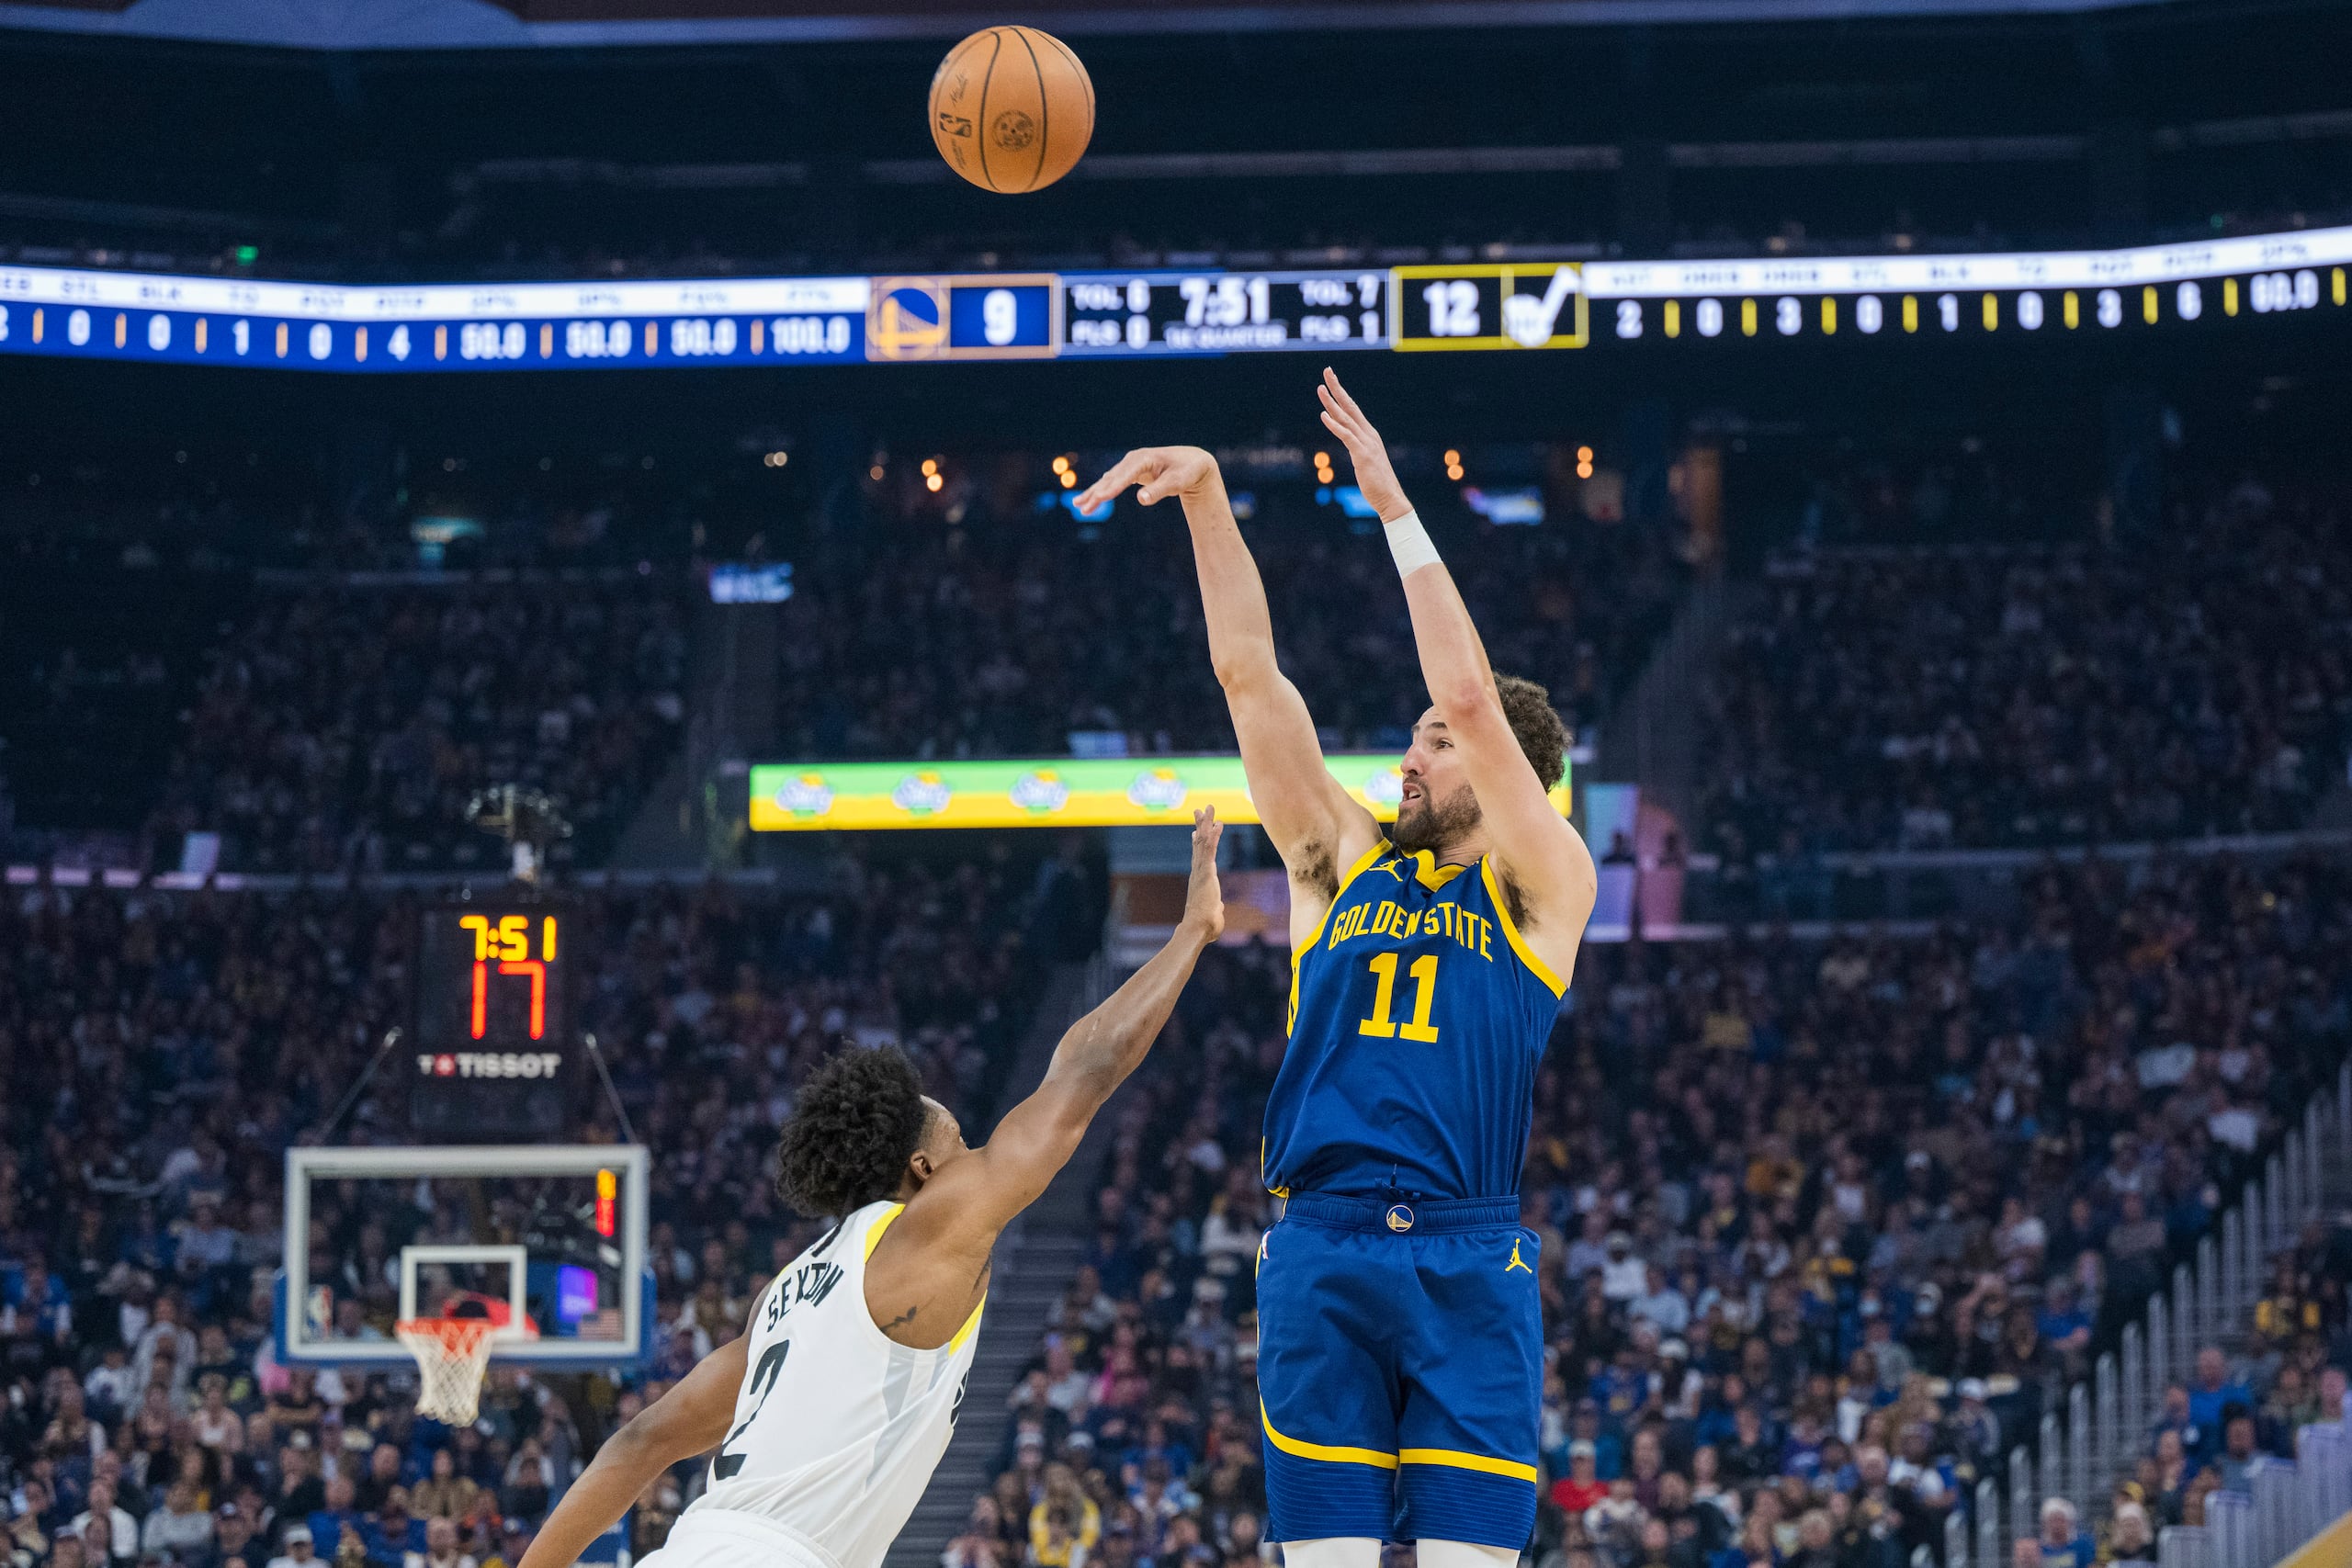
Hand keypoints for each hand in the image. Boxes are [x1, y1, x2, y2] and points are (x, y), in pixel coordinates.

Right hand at [1073, 446, 1218, 511]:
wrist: (1193, 462)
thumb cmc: (1187, 472)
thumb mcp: (1178, 482)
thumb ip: (1159, 490)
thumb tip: (1141, 500)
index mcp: (1144, 459)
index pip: (1125, 475)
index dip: (1112, 487)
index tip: (1100, 498)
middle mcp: (1134, 459)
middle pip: (1111, 478)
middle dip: (1096, 494)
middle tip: (1082, 509)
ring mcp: (1131, 465)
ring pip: (1108, 480)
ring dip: (1094, 493)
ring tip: (1079, 506)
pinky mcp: (1131, 471)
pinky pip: (1113, 482)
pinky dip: (1102, 491)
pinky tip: (1091, 498)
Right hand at [1182, 806, 1224, 942]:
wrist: (1198, 928)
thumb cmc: (1205, 926)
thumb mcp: (1214, 913)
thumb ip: (1216, 907)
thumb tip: (1219, 908)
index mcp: (1200, 880)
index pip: (1199, 857)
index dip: (1197, 842)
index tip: (1195, 831)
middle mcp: (1198, 872)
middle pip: (1199, 843)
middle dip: (1200, 825)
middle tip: (1200, 810)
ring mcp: (1201, 870)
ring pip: (1203, 842)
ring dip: (1206, 824)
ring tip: (1209, 808)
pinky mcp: (1207, 872)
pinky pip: (1210, 849)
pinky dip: (1213, 836)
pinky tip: (1217, 824)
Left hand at [1315, 368, 1409, 521]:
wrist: (1390, 498)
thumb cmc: (1377, 483)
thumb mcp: (1366, 462)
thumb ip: (1359, 450)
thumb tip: (1352, 446)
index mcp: (1369, 434)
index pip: (1353, 409)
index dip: (1342, 393)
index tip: (1332, 381)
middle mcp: (1368, 434)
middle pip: (1349, 406)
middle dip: (1337, 388)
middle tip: (1327, 371)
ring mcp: (1365, 443)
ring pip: (1345, 418)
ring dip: (1331, 402)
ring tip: (1320, 388)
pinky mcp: (1361, 454)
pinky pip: (1345, 435)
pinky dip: (1334, 425)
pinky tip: (1323, 416)